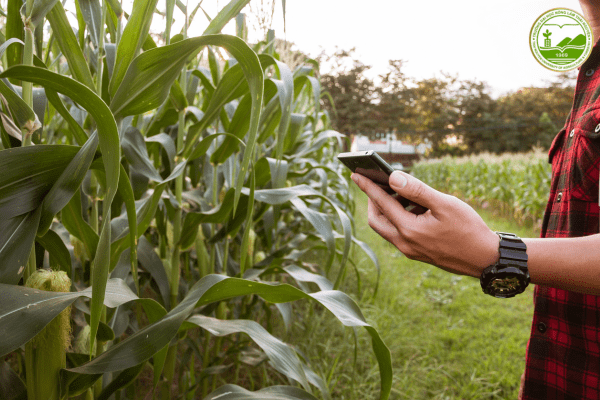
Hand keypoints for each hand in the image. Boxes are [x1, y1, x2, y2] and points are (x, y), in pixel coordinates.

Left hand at [351, 170, 499, 276]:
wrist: (485, 258)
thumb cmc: (468, 229)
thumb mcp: (444, 204)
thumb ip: (417, 190)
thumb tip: (393, 177)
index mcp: (409, 230)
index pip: (381, 204)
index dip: (367, 187)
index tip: (355, 174)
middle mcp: (404, 243)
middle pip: (376, 220)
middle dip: (373, 201)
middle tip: (377, 184)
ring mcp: (410, 250)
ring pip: (387, 228)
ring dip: (388, 210)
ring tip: (400, 192)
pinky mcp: (417, 253)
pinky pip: (399, 234)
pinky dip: (399, 219)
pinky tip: (413, 207)